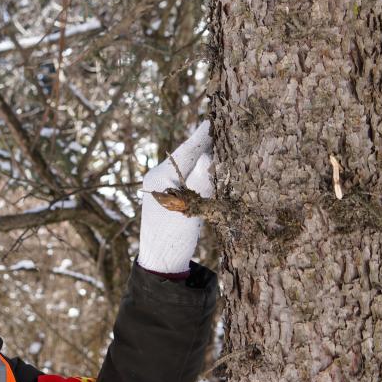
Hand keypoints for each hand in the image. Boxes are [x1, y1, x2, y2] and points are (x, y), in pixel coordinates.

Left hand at [137, 121, 213, 273]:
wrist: (160, 261)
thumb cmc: (174, 237)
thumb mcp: (191, 208)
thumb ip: (201, 180)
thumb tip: (210, 155)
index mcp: (160, 177)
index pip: (186, 151)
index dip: (201, 136)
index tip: (212, 120)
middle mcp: (158, 177)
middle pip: (186, 155)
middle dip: (204, 143)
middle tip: (223, 127)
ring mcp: (162, 186)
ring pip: (186, 165)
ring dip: (203, 156)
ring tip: (220, 142)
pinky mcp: (169, 195)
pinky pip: (185, 176)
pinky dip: (198, 170)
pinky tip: (211, 166)